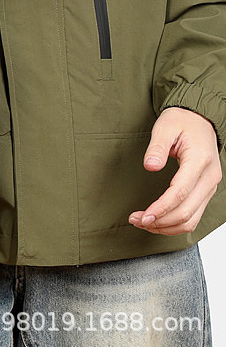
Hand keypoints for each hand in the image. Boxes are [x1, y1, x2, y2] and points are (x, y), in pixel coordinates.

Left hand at [129, 107, 221, 234]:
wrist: (199, 120)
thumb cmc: (181, 122)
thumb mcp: (165, 127)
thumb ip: (157, 147)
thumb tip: (150, 166)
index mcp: (200, 161)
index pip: (180, 193)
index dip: (162, 208)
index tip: (144, 216)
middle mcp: (209, 178)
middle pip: (187, 211)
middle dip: (161, 221)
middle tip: (137, 220)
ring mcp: (209, 187)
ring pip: (192, 219)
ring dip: (167, 225)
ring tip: (143, 222)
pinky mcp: (204, 191)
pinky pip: (193, 215)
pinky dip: (175, 222)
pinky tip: (157, 220)